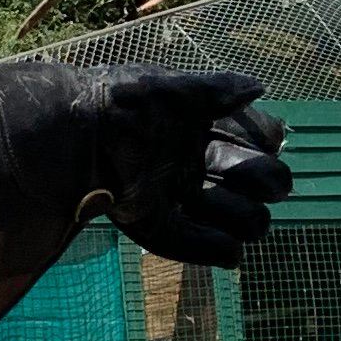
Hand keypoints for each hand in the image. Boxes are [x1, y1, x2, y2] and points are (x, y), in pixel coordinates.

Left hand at [0, 60, 289, 268]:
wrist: (74, 132)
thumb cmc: (124, 102)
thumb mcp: (174, 90)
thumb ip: (219, 90)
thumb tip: (261, 87)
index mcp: (199, 124)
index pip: (254, 136)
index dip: (265, 142)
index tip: (266, 143)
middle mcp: (190, 158)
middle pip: (248, 177)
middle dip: (262, 182)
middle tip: (264, 185)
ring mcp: (171, 190)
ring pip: (224, 212)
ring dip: (243, 217)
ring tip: (250, 221)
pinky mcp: (148, 218)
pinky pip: (184, 240)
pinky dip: (211, 248)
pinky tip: (231, 253)